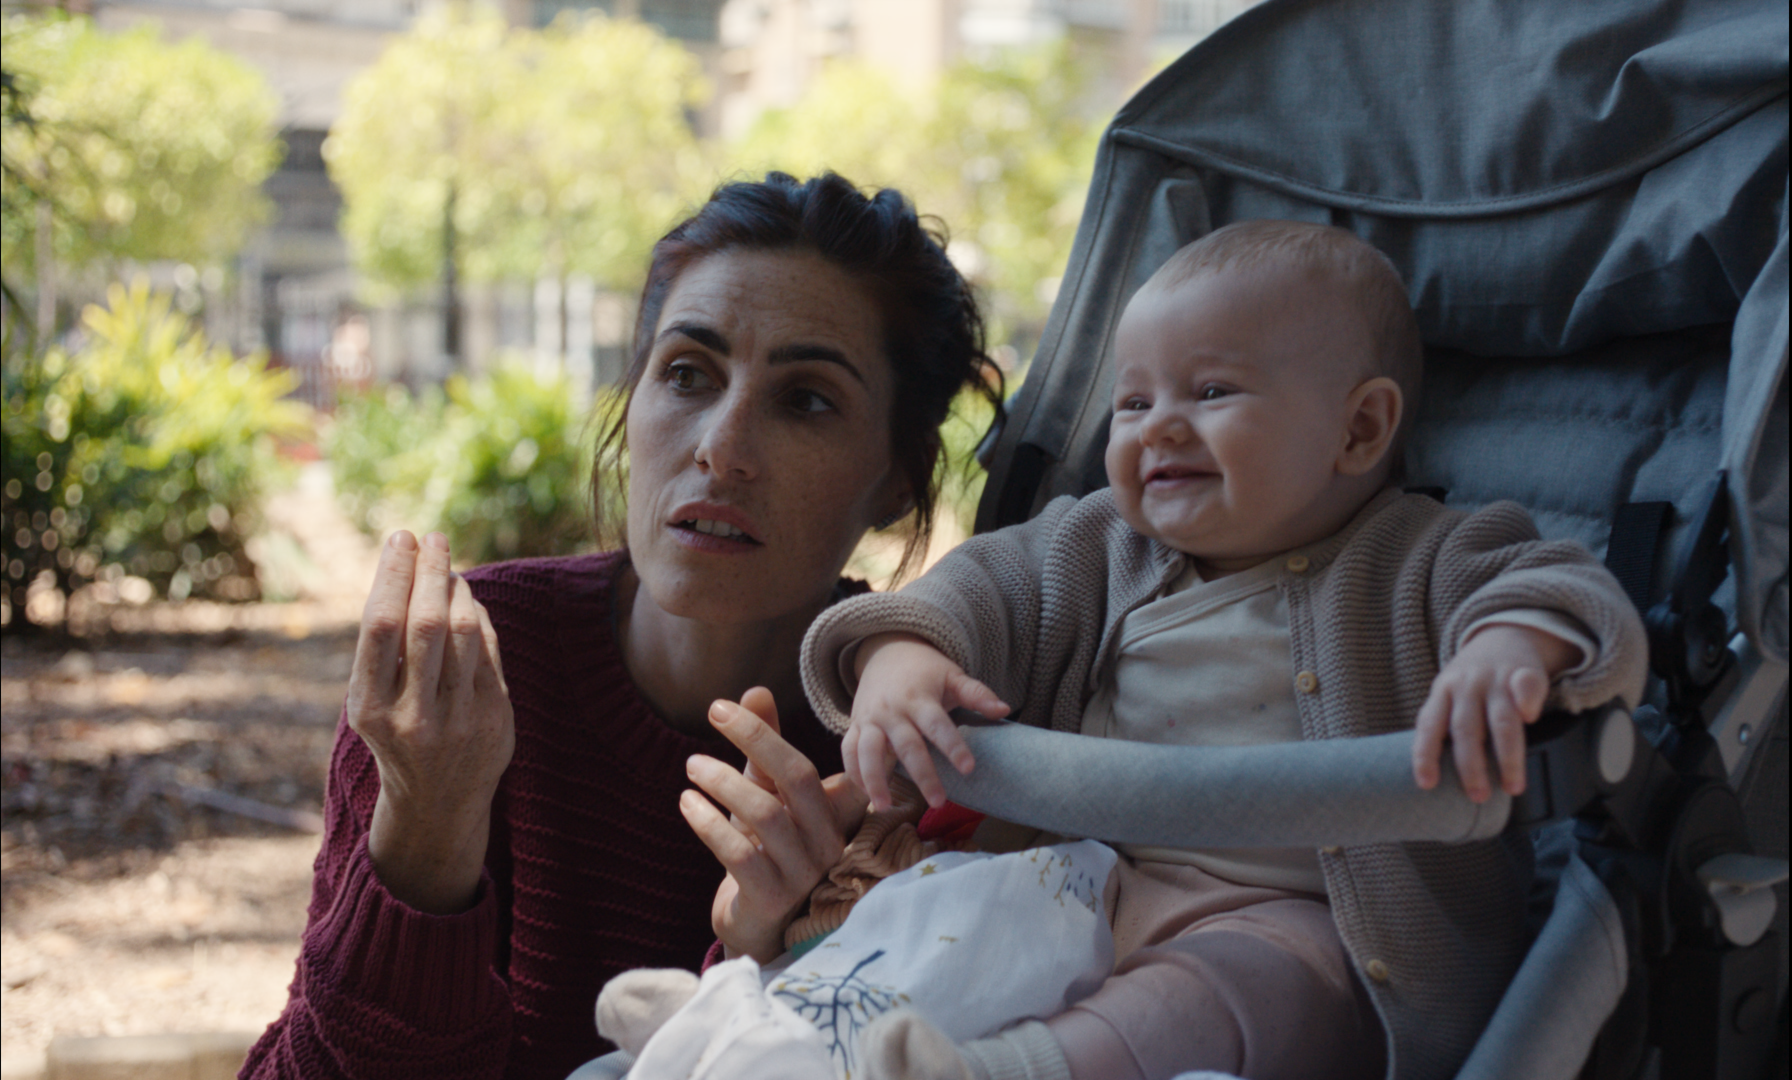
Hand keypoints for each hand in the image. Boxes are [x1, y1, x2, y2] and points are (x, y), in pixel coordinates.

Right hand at [349, 530, 513, 913]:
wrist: (436, 803)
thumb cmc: (395, 733)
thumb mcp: (371, 701)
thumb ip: (384, 646)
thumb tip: (409, 566)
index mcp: (369, 709)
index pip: (381, 626)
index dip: (393, 576)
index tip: (400, 539)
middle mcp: (412, 716)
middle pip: (426, 623)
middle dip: (430, 572)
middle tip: (433, 538)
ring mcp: (459, 720)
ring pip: (465, 633)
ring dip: (458, 590)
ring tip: (448, 569)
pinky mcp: (496, 721)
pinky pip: (490, 652)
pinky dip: (481, 618)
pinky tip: (468, 601)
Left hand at [680, 688, 866, 963]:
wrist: (759, 927)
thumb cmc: (767, 852)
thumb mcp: (766, 795)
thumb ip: (764, 748)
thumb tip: (756, 690)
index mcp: (833, 812)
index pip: (806, 761)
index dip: (768, 732)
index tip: (728, 705)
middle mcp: (828, 840)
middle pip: (797, 777)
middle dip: (754, 739)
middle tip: (713, 715)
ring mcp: (804, 873)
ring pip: (765, 814)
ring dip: (723, 782)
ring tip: (692, 766)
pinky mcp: (772, 899)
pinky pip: (740, 854)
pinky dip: (708, 824)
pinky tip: (687, 804)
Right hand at [843, 634, 1008, 811]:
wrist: (886, 651)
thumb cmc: (925, 670)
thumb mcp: (952, 675)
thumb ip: (977, 694)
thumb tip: (1005, 709)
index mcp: (919, 698)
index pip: (937, 725)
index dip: (953, 746)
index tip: (969, 768)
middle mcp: (892, 710)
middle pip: (906, 746)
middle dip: (922, 775)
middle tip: (939, 802)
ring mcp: (870, 719)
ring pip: (868, 752)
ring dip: (874, 780)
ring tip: (884, 807)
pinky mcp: (854, 726)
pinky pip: (848, 752)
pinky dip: (853, 774)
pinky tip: (866, 796)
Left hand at [1412, 624, 1580, 801]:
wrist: (1504, 636)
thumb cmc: (1472, 683)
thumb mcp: (1449, 697)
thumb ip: (1444, 729)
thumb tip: (1437, 779)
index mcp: (1442, 693)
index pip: (1429, 726)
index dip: (1425, 755)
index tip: (1427, 784)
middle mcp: (1466, 685)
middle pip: (1466, 729)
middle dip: (1471, 766)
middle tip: (1478, 795)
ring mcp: (1496, 679)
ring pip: (1500, 719)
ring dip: (1507, 755)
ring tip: (1512, 785)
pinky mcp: (1526, 672)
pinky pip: (1527, 684)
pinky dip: (1528, 699)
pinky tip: (1531, 716)